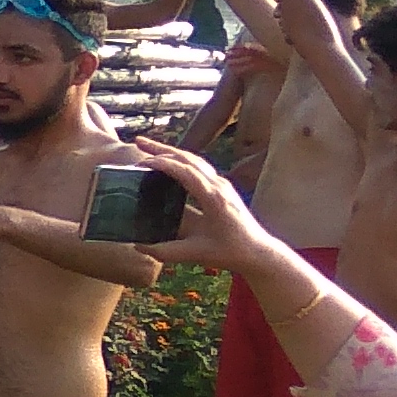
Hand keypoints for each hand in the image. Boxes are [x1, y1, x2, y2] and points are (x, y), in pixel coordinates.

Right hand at [121, 137, 274, 274]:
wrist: (258, 252)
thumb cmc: (230, 252)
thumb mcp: (195, 254)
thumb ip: (165, 252)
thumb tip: (138, 245)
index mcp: (213, 198)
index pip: (186, 171)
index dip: (163, 163)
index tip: (143, 162)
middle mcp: (219, 185)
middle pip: (188, 158)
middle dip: (162, 149)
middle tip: (138, 142)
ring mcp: (222, 184)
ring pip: (194, 159)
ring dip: (171, 151)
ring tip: (148, 148)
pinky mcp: (222, 187)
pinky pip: (200, 167)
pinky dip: (181, 160)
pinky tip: (169, 163)